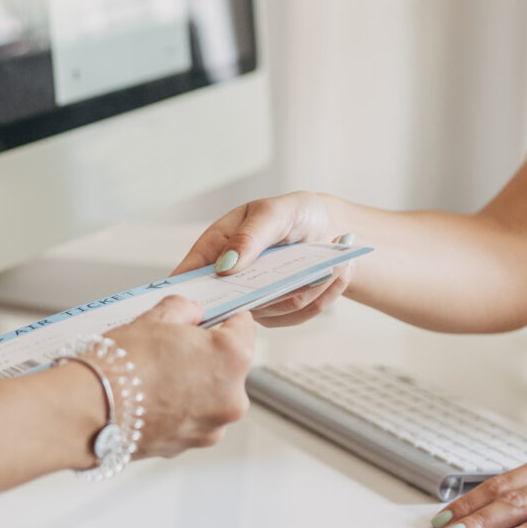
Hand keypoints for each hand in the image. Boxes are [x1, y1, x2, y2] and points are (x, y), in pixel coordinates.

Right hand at [102, 295, 254, 459]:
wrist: (88, 410)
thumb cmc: (120, 365)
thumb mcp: (156, 317)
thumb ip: (185, 309)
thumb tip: (193, 313)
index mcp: (232, 358)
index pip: (244, 327)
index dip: (224, 318)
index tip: (210, 319)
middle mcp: (232, 397)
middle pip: (228, 365)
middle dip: (205, 355)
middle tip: (169, 348)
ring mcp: (212, 426)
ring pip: (210, 394)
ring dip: (192, 384)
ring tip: (154, 376)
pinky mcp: (190, 445)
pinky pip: (192, 418)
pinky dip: (177, 408)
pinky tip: (150, 397)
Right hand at [174, 192, 350, 324]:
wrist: (326, 228)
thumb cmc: (293, 213)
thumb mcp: (271, 213)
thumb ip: (249, 236)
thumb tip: (225, 265)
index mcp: (216, 248)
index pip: (189, 276)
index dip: (187, 294)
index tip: (198, 305)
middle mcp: (231, 279)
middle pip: (235, 303)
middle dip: (274, 290)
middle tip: (303, 273)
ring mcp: (256, 300)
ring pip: (276, 310)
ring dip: (311, 286)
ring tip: (333, 262)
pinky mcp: (282, 312)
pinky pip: (301, 314)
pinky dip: (325, 293)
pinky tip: (339, 271)